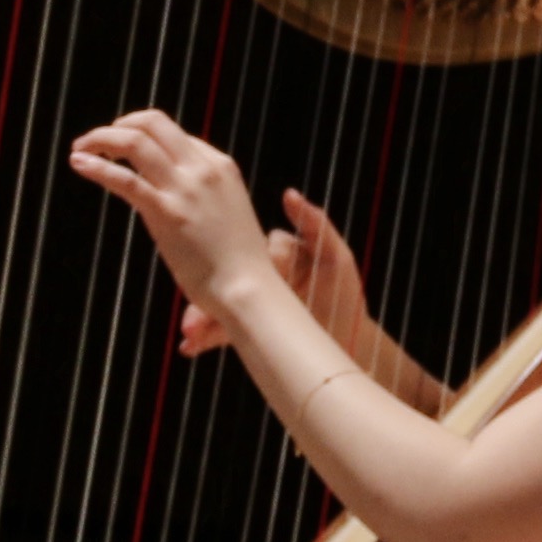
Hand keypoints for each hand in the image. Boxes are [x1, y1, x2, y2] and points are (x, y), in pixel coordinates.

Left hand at [63, 109, 264, 319]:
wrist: (248, 288)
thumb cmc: (238, 263)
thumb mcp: (227, 213)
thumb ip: (204, 196)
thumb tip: (175, 195)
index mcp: (220, 166)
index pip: (173, 134)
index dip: (142, 135)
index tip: (122, 151)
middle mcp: (201, 169)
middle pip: (152, 123)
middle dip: (118, 125)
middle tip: (95, 140)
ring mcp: (184, 188)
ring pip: (135, 141)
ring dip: (101, 138)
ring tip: (79, 147)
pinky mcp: (167, 213)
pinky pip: (125, 179)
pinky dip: (97, 167)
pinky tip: (78, 162)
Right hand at [176, 186, 369, 360]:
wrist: (351, 341)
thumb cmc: (344, 294)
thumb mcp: (337, 257)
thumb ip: (315, 225)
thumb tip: (289, 195)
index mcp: (274, 254)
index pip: (248, 249)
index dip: (239, 259)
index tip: (235, 271)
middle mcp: (258, 276)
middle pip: (224, 277)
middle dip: (206, 290)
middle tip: (196, 307)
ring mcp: (250, 303)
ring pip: (217, 304)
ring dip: (200, 317)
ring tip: (189, 331)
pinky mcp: (247, 329)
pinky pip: (222, 331)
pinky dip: (204, 339)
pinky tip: (189, 346)